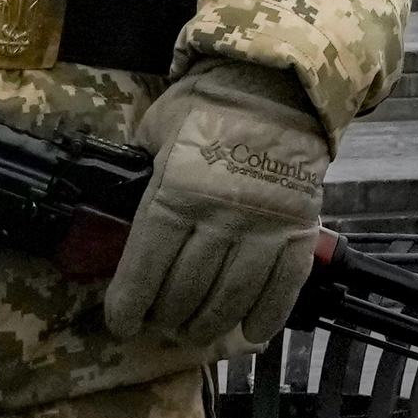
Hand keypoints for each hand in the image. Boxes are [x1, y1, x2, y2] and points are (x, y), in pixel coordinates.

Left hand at [101, 59, 327, 363]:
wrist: (282, 82)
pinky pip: (283, 289)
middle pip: (185, 292)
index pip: (144, 269)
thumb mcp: (158, 128)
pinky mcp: (300, 232)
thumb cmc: (211, 103)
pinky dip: (265, 318)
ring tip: (194, 332)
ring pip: (230, 300)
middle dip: (166, 318)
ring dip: (208, 326)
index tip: (122, 325)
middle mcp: (220, 218)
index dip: (128, 306)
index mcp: (177, 192)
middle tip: (159, 325)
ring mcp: (264, 229)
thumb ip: (140, 169)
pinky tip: (249, 335)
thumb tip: (118, 202)